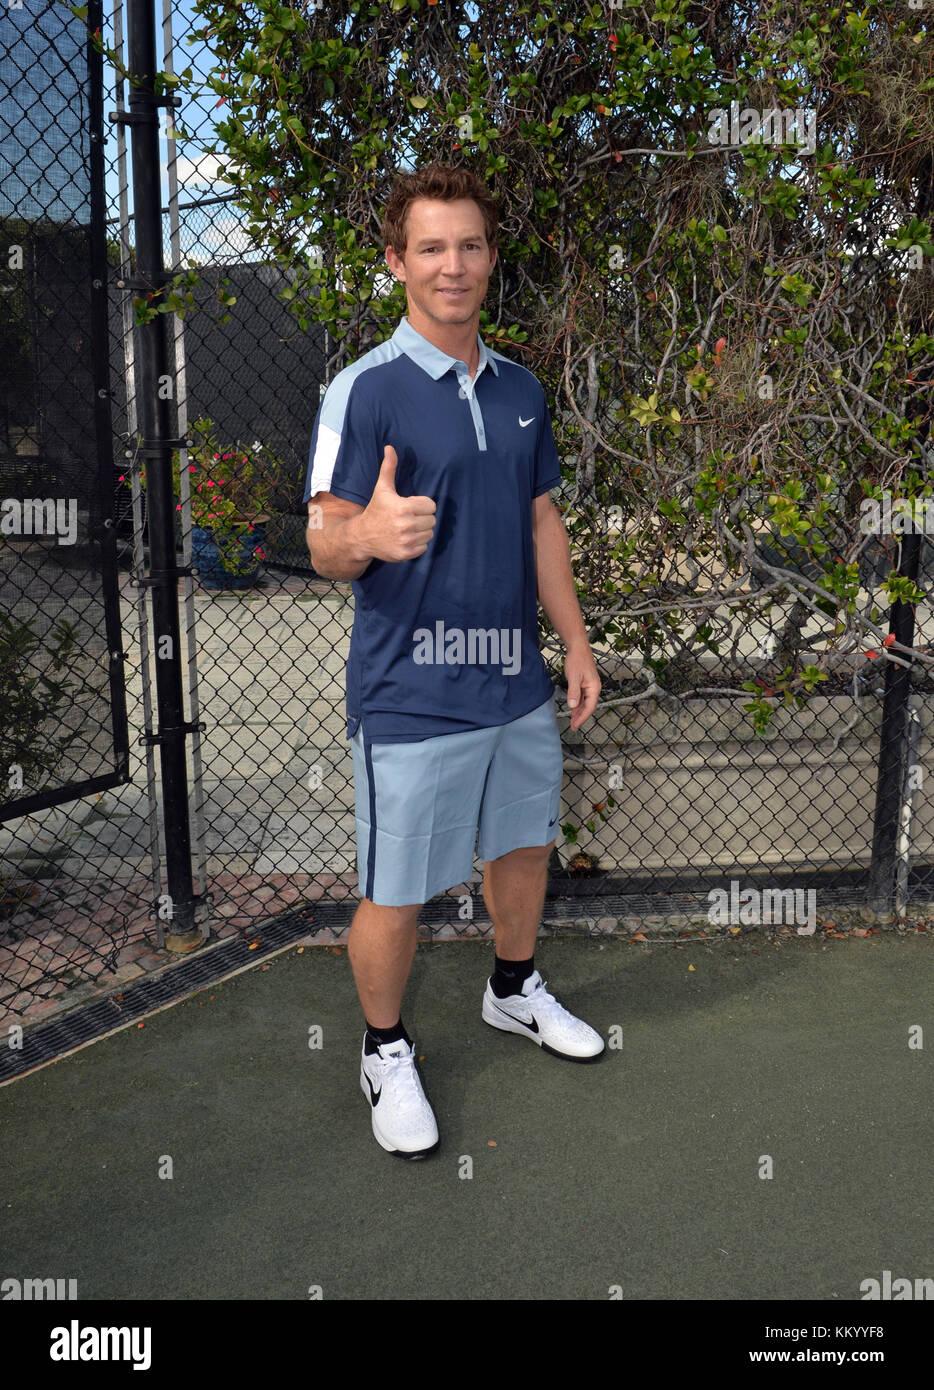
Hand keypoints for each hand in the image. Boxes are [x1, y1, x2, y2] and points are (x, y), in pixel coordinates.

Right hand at [360, 444, 435, 561]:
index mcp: (403, 508)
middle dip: (422, 518)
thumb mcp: (382, 489)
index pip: (431, 505)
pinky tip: (406, 538)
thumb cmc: (375, 510)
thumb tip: (390, 447)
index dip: (422, 505)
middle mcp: (406, 525)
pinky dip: (418, 544)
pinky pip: (424, 547)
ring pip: (430, 533)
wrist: (362, 536)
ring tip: (407, 528)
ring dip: (421, 531)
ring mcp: (406, 541)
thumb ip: (389, 468)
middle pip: (432, 520)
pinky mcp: (406, 554)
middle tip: (408, 518)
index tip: (410, 506)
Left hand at [564, 643, 600, 730]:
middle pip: (589, 707)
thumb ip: (573, 692)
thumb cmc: (577, 660)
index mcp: (594, 688)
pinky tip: (573, 709)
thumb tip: (572, 706)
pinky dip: (578, 704)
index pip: (590, 707)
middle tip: (573, 726)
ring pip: (585, 703)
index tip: (575, 725)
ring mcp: (589, 686)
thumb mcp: (574, 677)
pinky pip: (582, 697)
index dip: (582, 717)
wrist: (578, 648)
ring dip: (579, 712)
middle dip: (581, 717)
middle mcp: (594, 688)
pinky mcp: (585, 684)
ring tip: (572, 721)